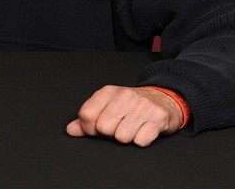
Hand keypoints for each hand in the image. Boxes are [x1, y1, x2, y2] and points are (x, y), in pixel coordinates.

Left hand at [66, 85, 183, 146]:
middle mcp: (125, 96)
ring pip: (122, 137)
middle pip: (103, 128)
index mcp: (107, 92)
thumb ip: (87, 119)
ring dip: (126, 138)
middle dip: (109, 134)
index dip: (89, 128)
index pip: (86, 115)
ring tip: (132, 127)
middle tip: (118, 127)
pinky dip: (141, 140)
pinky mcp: (158, 118)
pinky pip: (140, 141)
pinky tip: (144, 130)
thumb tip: (71, 130)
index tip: (96, 129)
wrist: (163, 100)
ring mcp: (142, 106)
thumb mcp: (107, 106)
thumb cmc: (130, 106)